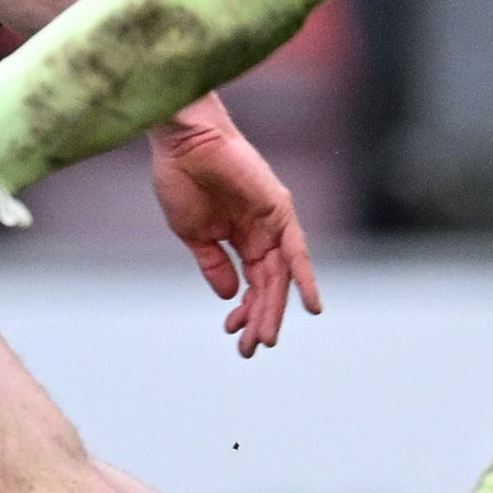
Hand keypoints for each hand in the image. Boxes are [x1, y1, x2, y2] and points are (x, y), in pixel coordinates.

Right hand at [148, 100, 321, 356]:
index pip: (251, 283)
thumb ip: (214, 265)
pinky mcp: (279, 210)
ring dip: (274, 309)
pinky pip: (296, 250)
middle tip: (252, 349)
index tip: (233, 333)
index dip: (244, 311)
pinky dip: (305, 278)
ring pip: (280, 275)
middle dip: (260, 318)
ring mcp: (273, 222)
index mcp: (240, 238)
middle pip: (268, 285)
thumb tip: (228, 296)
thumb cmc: (182, 180)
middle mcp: (262, 232)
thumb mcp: (195, 235)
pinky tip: (310, 306)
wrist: (183, 143)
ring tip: (266, 338)